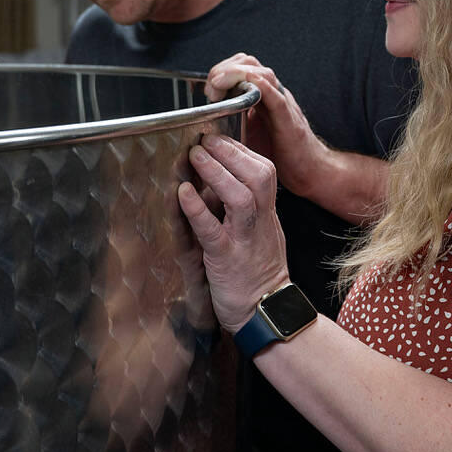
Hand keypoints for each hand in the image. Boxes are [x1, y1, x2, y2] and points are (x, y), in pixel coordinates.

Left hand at [178, 133, 289, 332]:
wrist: (267, 313)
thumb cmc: (258, 275)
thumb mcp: (261, 235)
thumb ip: (248, 210)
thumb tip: (224, 183)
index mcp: (267, 215)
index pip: (263, 170)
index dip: (241, 151)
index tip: (220, 138)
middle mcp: (260, 222)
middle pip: (258, 175)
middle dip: (230, 152)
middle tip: (205, 139)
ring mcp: (245, 239)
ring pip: (240, 196)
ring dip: (216, 172)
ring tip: (195, 156)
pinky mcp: (226, 259)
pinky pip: (213, 229)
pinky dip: (198, 208)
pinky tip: (184, 192)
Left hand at [205, 53, 328, 199]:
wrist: (310, 171)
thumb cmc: (279, 154)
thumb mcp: (248, 134)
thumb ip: (230, 121)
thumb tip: (202, 121)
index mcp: (262, 95)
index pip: (241, 67)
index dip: (222, 71)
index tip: (208, 90)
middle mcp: (273, 94)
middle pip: (249, 63)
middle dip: (225, 69)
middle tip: (211, 88)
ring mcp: (283, 104)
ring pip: (262, 73)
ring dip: (236, 74)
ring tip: (218, 85)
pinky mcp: (289, 119)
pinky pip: (276, 95)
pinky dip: (260, 86)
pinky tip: (248, 84)